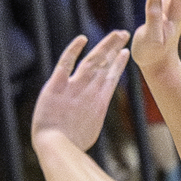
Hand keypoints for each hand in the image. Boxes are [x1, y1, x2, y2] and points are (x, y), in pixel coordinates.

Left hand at [32, 33, 129, 155]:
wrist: (57, 146)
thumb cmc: (72, 146)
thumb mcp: (91, 131)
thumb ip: (93, 117)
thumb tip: (94, 116)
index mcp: (99, 103)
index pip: (111, 77)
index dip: (118, 63)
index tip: (124, 52)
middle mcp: (89, 91)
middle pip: (104, 64)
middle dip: (115, 48)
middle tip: (124, 33)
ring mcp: (74, 87)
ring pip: (92, 60)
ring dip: (105, 45)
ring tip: (116, 33)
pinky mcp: (56, 85)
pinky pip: (66, 63)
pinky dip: (74, 49)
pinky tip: (82, 39)